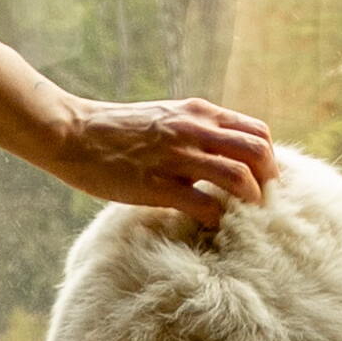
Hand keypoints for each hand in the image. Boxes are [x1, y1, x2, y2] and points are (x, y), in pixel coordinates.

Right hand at [34, 94, 278, 219]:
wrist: (72, 133)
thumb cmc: (117, 131)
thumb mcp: (166, 118)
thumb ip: (196, 131)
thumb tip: (224, 155)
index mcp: (199, 113)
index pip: (258, 132)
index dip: (269, 160)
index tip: (263, 182)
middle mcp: (194, 130)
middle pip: (258, 152)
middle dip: (269, 182)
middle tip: (261, 204)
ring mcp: (177, 157)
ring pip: (240, 177)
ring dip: (249, 202)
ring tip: (241, 218)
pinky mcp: (158, 184)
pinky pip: (205, 205)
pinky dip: (216, 220)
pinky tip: (208, 227)